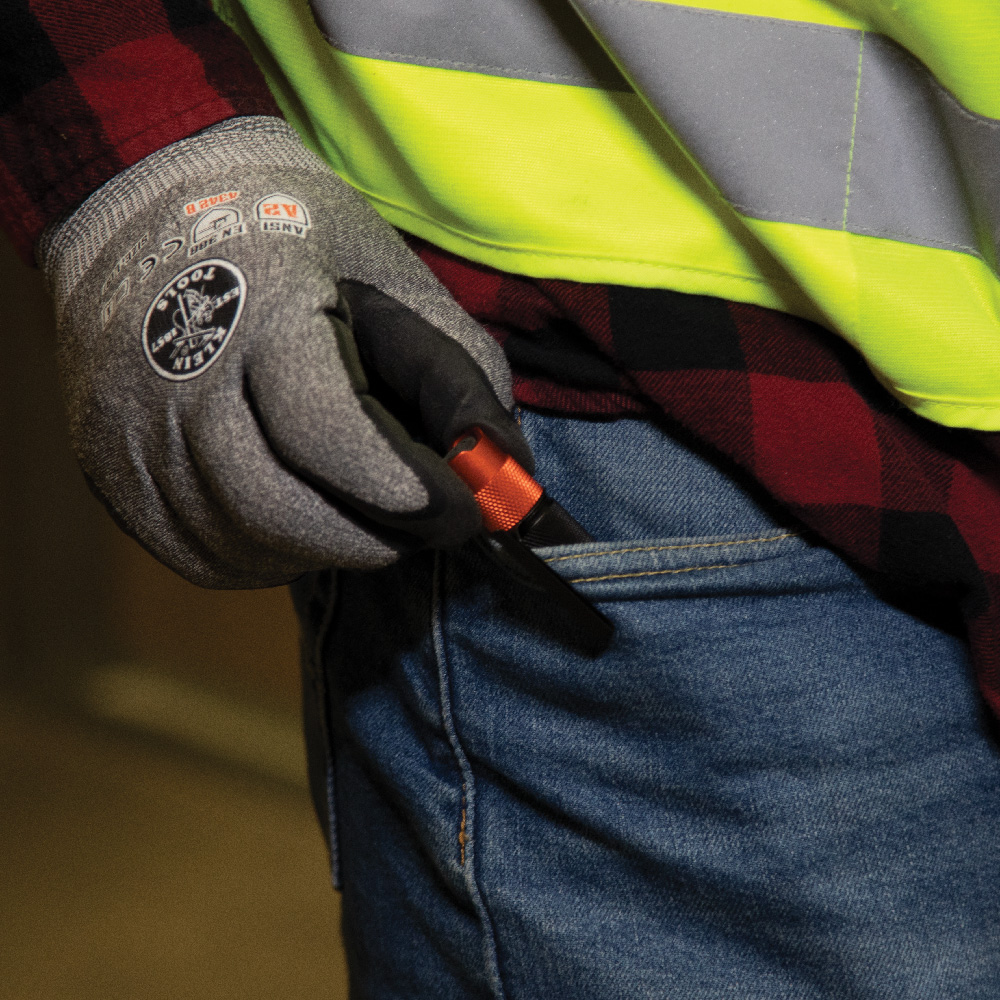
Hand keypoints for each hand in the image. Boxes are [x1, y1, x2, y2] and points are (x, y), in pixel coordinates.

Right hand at [42, 117, 530, 586]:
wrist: (144, 212)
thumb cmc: (287, 239)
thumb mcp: (388, 272)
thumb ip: (453, 369)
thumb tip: (501, 468)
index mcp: (251, 307)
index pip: (320, 429)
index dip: (398, 487)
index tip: (458, 508)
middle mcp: (174, 378)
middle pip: (276, 508)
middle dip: (370, 535)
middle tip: (422, 525)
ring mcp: (128, 433)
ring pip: (241, 544)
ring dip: (325, 549)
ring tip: (365, 517)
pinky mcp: (110, 474)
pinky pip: (202, 555)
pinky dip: (269, 556)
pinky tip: (303, 523)